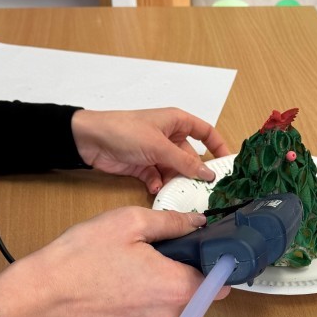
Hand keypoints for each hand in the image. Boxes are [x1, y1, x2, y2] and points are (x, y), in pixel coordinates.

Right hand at [0, 207, 229, 316]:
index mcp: (178, 288)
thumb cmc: (81, 259)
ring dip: (171, 276)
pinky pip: (159, 305)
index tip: (214, 244)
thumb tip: (197, 222)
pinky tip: (129, 271)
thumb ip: (172, 222)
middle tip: (168, 242)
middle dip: (192, 265)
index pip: (222, 280)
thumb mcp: (129, 223)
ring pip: (180, 297)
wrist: (41, 297)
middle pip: (202, 289)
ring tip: (142, 255)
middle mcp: (172, 315)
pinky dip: (153, 289)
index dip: (220, 260)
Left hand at [71, 108, 229, 192]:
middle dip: (195, 173)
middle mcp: (169, 137)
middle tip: (204, 190)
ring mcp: (156, 152)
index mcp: (176, 122)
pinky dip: (158, 185)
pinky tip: (154, 188)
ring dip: (176, 182)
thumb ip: (185, 162)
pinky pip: (159, 178)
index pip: (205, 132)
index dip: (218, 146)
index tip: (227, 165)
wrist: (89, 140)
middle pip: (191, 157)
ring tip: (179, 194)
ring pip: (175, 171)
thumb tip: (208, 174)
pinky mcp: (144, 166)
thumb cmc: (123, 131)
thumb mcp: (159, 146)